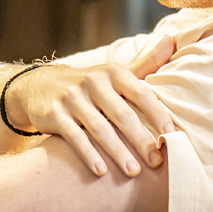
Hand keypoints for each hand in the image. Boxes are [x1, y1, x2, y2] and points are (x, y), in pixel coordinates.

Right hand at [10, 36, 177, 176]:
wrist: (39, 85)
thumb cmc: (91, 85)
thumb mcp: (116, 72)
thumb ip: (146, 62)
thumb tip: (173, 40)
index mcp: (113, 73)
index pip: (140, 93)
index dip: (157, 113)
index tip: (172, 134)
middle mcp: (93, 82)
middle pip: (122, 114)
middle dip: (141, 139)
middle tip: (157, 161)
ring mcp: (72, 98)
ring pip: (99, 128)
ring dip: (117, 152)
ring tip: (133, 171)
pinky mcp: (54, 114)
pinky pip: (74, 136)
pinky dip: (88, 154)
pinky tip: (101, 171)